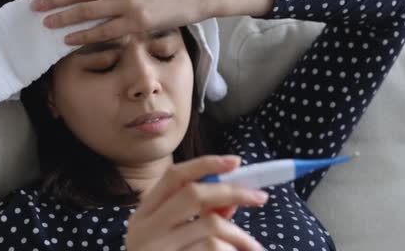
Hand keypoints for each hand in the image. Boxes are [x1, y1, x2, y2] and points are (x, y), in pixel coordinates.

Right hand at [125, 155, 266, 250]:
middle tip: (260, 197)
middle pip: (194, 195)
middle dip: (233, 192)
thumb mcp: (174, 237)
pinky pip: (213, 250)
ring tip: (253, 246)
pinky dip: (231, 250)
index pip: (174, 176)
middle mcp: (144, 229)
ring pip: (210, 225)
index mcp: (144, 213)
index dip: (206, 164)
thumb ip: (202, 215)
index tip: (236, 162)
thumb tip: (234, 197)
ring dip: (239, 234)